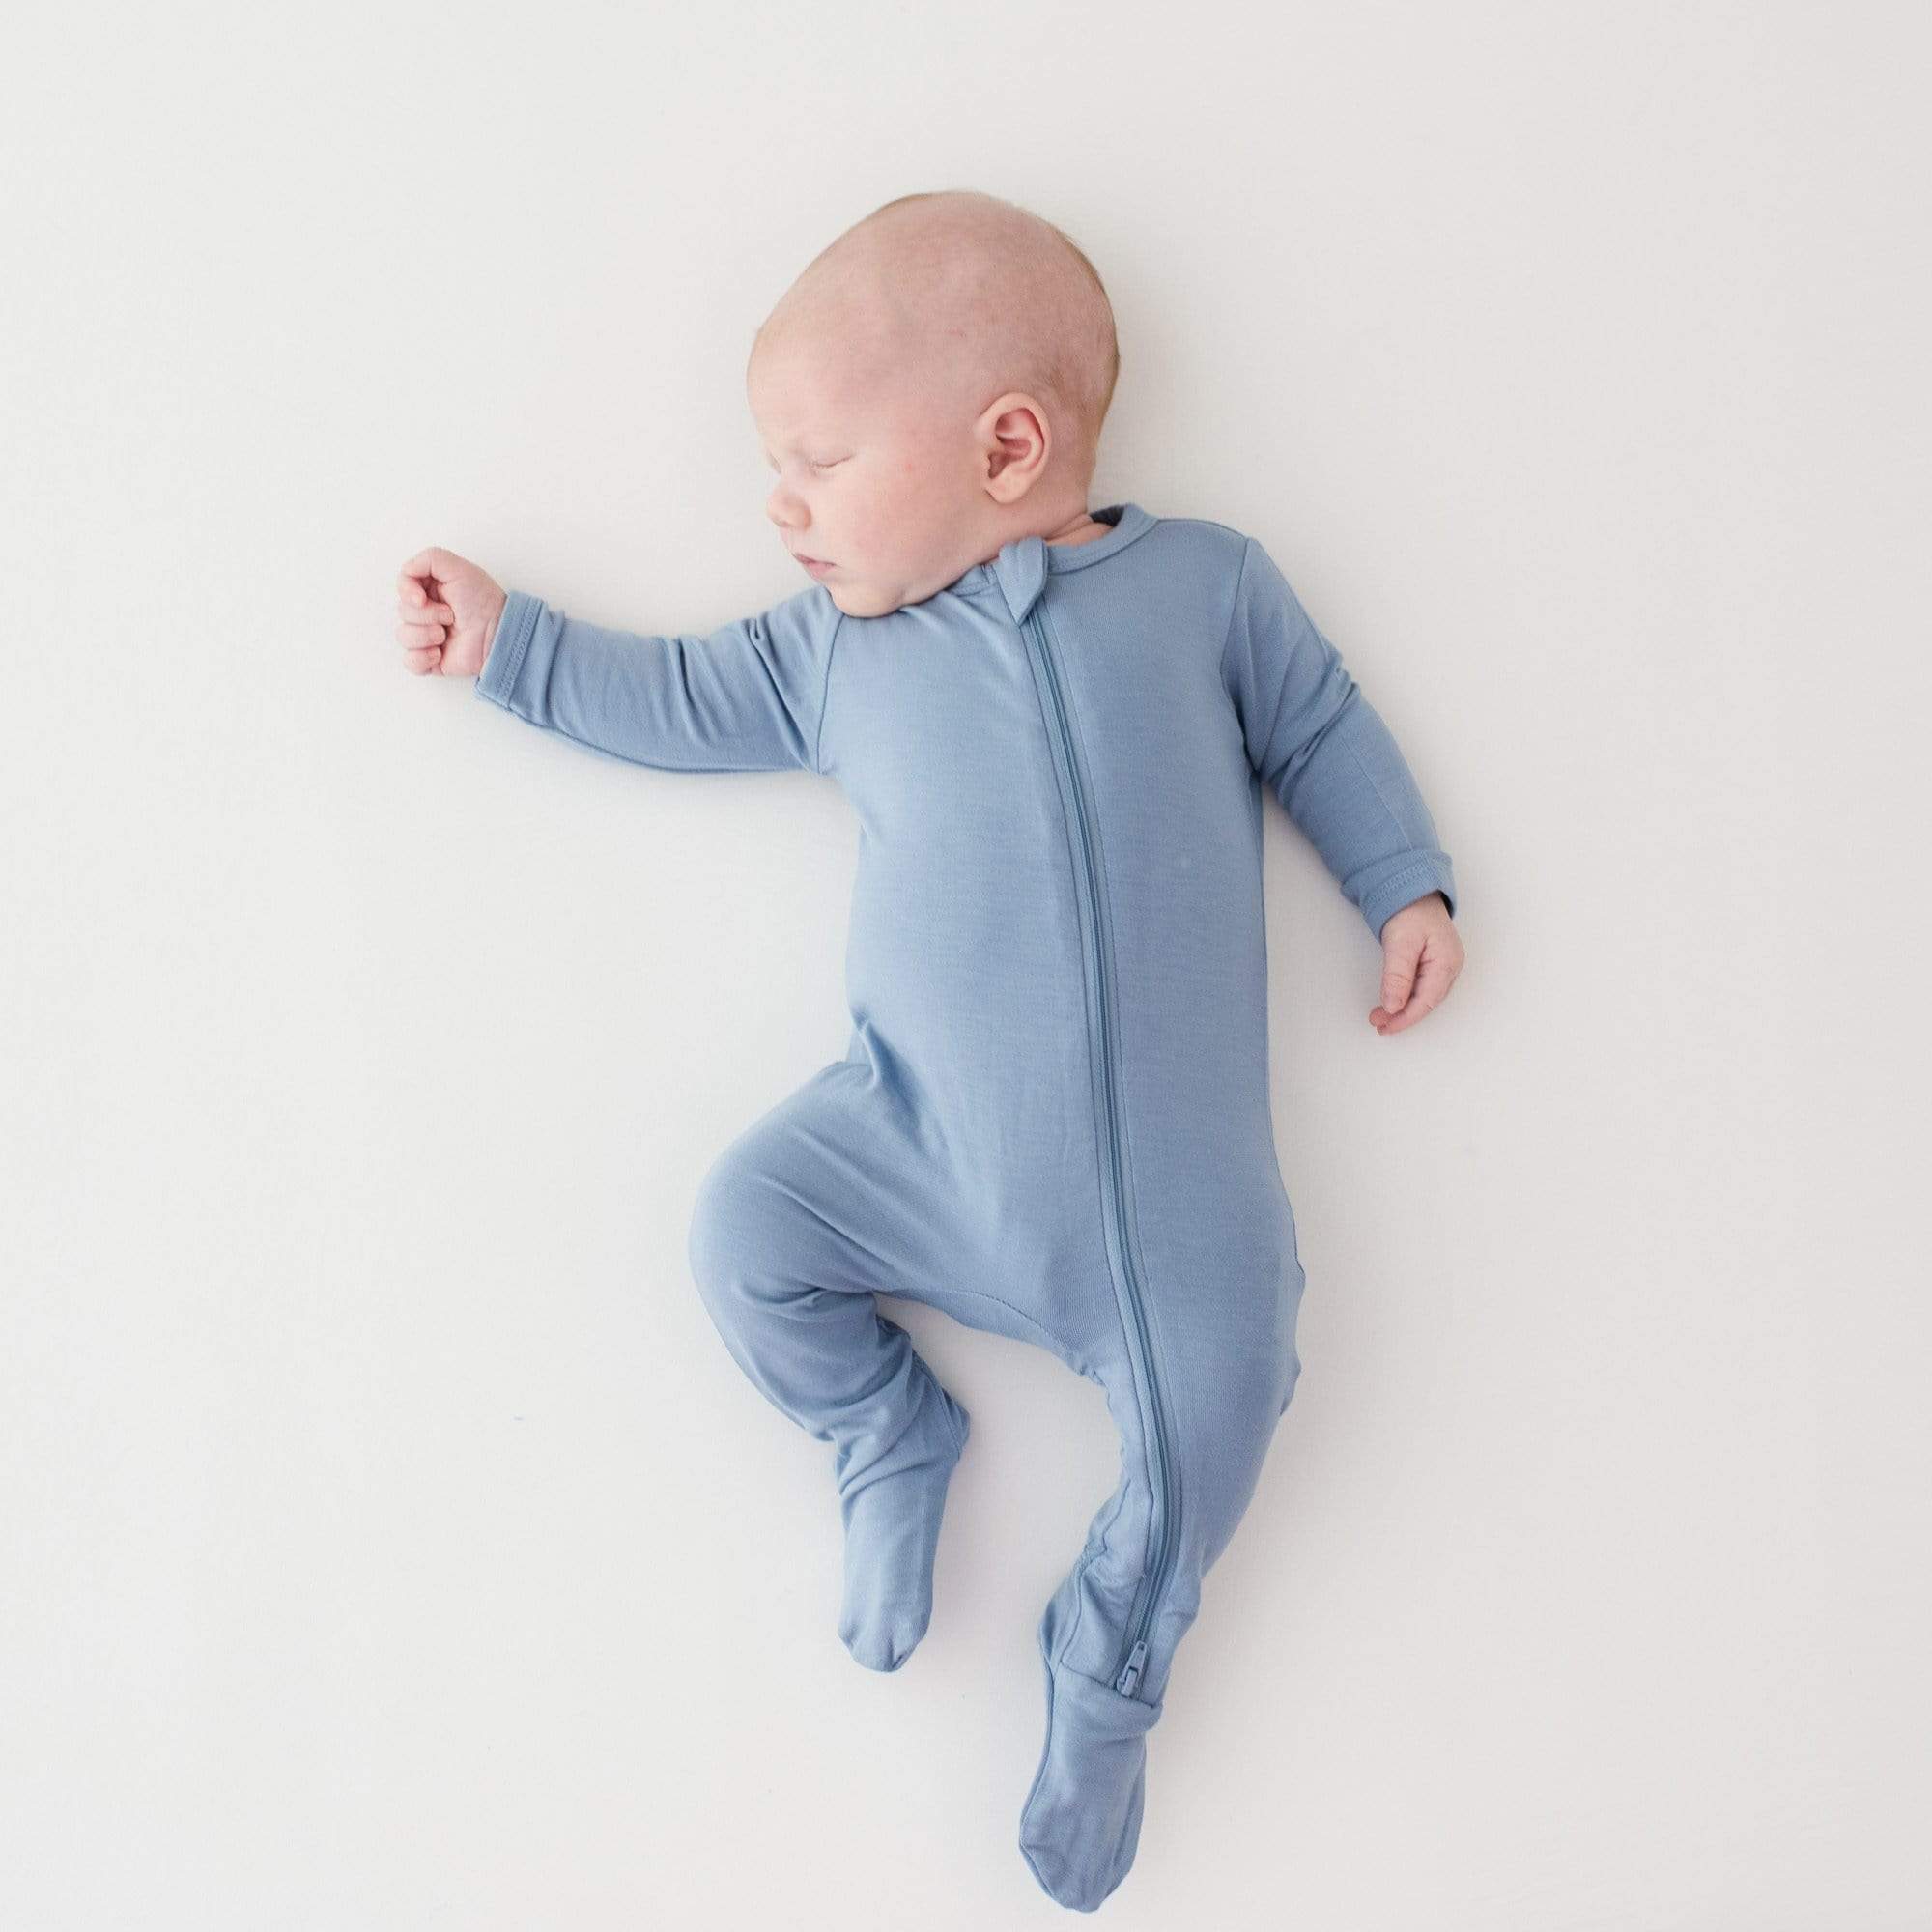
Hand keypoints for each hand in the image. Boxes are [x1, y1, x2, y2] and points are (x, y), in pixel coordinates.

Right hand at [395, 547, 506, 679]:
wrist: (498, 633)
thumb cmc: (484, 601)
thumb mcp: (459, 568)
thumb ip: (429, 559)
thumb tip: (406, 571)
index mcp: (429, 589)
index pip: (401, 587)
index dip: (407, 592)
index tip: (422, 598)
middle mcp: (426, 612)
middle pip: (402, 612)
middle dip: (426, 615)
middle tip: (451, 616)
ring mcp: (427, 636)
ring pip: (403, 636)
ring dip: (425, 635)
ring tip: (446, 635)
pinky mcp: (431, 659)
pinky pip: (410, 661)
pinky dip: (421, 658)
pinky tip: (439, 654)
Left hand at [1370, 893, 1462, 1035]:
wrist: (1413, 890)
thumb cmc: (1410, 910)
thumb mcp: (1400, 942)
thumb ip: (1397, 975)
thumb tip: (1393, 1006)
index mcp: (1446, 962)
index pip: (1426, 1001)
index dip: (1405, 1018)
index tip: (1385, 1026)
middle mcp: (1450, 967)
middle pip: (1426, 1002)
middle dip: (1402, 1016)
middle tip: (1377, 1021)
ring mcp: (1444, 966)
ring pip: (1424, 997)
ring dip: (1403, 1009)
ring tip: (1380, 1015)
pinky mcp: (1435, 963)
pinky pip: (1422, 988)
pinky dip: (1406, 997)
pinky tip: (1393, 1001)